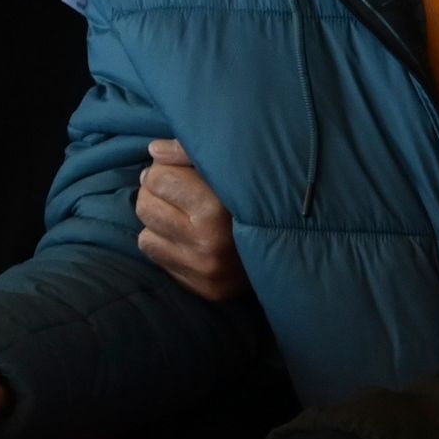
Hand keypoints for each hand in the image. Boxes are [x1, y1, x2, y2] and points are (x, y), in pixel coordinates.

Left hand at [135, 142, 246, 301]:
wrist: (293, 248)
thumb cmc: (254, 198)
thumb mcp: (230, 168)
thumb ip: (191, 152)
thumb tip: (154, 151)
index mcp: (216, 207)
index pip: (158, 178)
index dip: (164, 171)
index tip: (178, 174)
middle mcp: (209, 241)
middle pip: (145, 205)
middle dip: (157, 196)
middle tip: (176, 194)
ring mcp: (204, 268)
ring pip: (145, 234)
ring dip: (159, 223)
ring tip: (182, 217)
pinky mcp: (203, 287)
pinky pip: (157, 257)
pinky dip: (166, 245)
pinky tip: (187, 239)